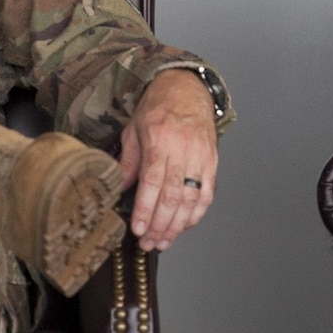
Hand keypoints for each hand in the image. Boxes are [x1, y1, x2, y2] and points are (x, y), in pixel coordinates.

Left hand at [118, 69, 218, 251]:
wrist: (187, 89)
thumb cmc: (158, 108)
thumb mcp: (134, 129)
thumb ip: (128, 161)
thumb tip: (120, 190)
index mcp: (160, 140)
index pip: (153, 182)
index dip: (145, 209)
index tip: (138, 229)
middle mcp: (183, 150)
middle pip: (173, 196)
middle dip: (159, 225)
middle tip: (148, 243)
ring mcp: (201, 157)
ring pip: (191, 200)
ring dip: (177, 226)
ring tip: (163, 242)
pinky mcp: (212, 163)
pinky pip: (207, 195)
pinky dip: (196, 215)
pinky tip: (183, 227)